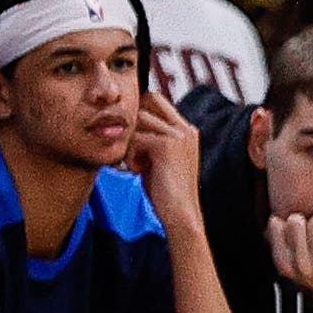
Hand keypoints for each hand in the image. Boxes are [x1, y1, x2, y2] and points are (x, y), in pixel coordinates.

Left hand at [128, 92, 203, 230]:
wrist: (180, 213)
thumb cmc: (165, 191)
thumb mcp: (158, 160)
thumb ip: (149, 141)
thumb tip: (126, 128)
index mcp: (186, 131)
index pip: (158, 101)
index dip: (140, 113)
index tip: (133, 141)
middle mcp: (185, 129)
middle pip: (150, 98)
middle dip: (134, 119)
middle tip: (130, 145)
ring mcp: (178, 135)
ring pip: (139, 118)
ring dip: (130, 139)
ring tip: (133, 162)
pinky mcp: (167, 145)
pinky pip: (135, 138)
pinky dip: (130, 155)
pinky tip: (137, 171)